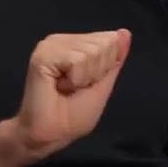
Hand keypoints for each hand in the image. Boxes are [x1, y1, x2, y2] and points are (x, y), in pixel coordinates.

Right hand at [10, 29, 131, 159]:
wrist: (50, 134)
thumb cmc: (74, 115)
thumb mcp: (103, 84)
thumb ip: (113, 58)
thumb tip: (125, 32)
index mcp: (75, 43)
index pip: (110, 39)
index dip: (105, 67)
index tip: (85, 84)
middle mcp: (62, 40)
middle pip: (104, 43)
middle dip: (96, 72)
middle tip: (74, 88)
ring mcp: (51, 45)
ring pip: (92, 51)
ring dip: (84, 78)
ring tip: (65, 88)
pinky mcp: (43, 55)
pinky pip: (77, 60)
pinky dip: (75, 80)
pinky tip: (58, 87)